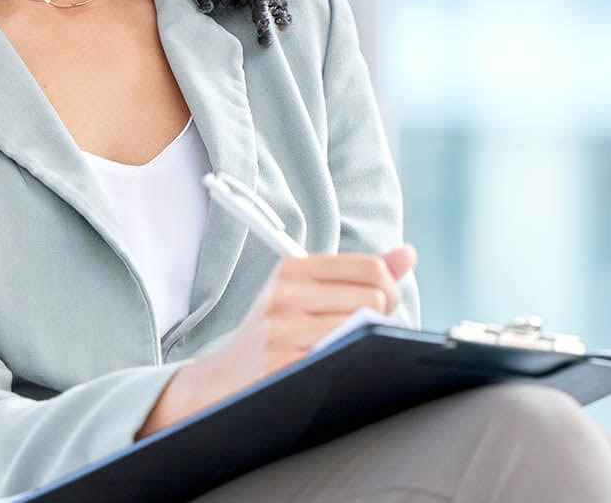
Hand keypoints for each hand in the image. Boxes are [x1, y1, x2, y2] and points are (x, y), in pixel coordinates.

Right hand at [137, 244, 416, 438]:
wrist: (224, 378)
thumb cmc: (275, 332)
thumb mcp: (306, 293)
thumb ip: (357, 273)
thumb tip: (408, 254)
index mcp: (291, 268)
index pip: (369, 267)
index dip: (389, 288)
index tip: (381, 304)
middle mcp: (285, 293)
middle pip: (373, 296)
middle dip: (380, 316)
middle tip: (361, 330)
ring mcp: (284, 329)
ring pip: (364, 325)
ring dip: (366, 340)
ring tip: (345, 346)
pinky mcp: (286, 363)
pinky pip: (344, 355)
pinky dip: (351, 360)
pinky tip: (336, 363)